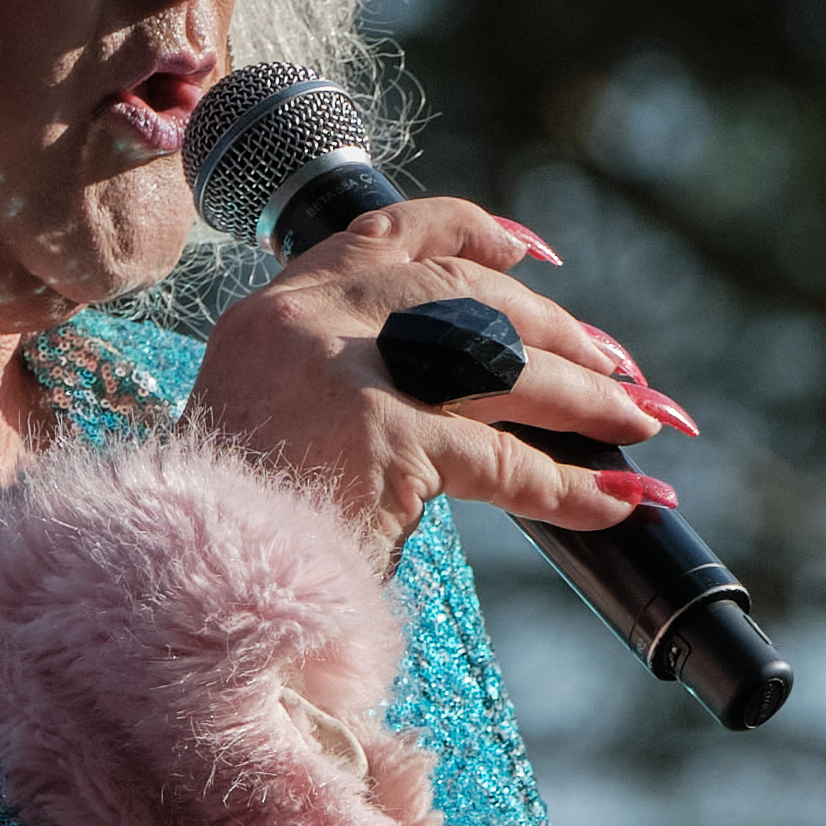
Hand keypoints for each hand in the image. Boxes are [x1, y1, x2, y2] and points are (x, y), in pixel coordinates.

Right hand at [183, 203, 692, 565]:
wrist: (178, 593)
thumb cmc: (228, 536)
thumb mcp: (274, 428)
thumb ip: (344, 388)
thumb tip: (469, 393)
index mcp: (274, 311)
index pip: (387, 233)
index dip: (472, 232)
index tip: (536, 255)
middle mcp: (305, 322)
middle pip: (463, 293)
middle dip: (557, 330)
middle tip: (623, 370)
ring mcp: (341, 373)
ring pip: (498, 363)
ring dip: (584, 397)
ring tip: (646, 424)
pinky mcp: (379, 439)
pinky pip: (503, 460)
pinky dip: (571, 484)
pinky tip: (620, 500)